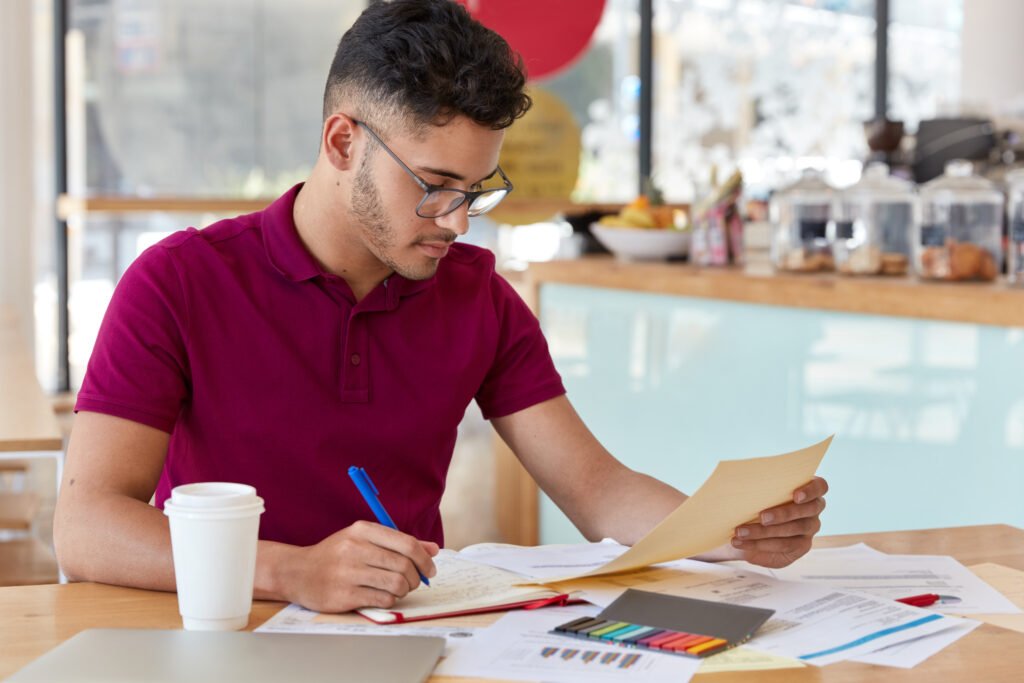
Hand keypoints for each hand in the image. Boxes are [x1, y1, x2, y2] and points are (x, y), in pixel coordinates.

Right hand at [279, 520, 438, 612]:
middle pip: (404, 565)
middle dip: (416, 577)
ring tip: (399, 589)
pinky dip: (390, 600)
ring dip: (404, 590)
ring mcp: (348, 573)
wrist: (297, 572)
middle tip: (414, 582)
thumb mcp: (363, 539)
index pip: (407, 543)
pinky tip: (383, 596)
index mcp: (362, 530)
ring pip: (396, 584)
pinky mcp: (344, 595)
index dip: (424, 558)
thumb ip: (398, 542)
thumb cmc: (336, 555)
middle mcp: (355, 549)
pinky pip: (383, 600)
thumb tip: (432, 550)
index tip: (430, 568)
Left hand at [730, 476, 828, 567]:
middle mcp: (813, 508)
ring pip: (793, 529)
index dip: (810, 490)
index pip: (820, 486)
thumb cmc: (752, 504)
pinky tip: (742, 542)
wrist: (744, 530)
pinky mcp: (801, 546)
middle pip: (808, 510)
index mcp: (807, 489)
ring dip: (765, 531)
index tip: (796, 495)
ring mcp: (809, 528)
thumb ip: (756, 487)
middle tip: (762, 517)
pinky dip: (760, 544)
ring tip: (741, 532)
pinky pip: (784, 545)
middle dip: (784, 514)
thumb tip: (738, 481)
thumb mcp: (753, 493)